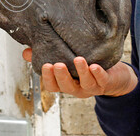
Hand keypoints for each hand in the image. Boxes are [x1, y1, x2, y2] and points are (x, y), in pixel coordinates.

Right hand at [22, 47, 137, 97]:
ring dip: (82, 72)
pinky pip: (102, 80)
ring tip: (78, 59)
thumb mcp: (65, 60)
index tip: (45, 65)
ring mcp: (92, 87)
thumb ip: (46, 55)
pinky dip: (98, 74)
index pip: (52, 85)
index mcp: (65, 83)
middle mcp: (77, 87)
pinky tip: (94, 66)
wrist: (114, 76)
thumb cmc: (85, 66)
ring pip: (86, 83)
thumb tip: (26, 51)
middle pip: (67, 87)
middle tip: (57, 64)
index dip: (48, 77)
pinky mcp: (106, 82)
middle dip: (62, 76)